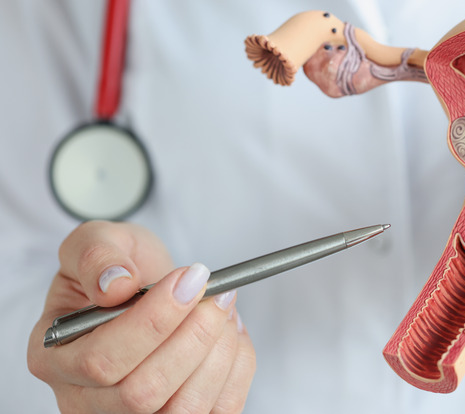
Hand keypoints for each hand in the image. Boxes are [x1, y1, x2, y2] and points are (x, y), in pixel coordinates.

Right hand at [27, 221, 255, 413]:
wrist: (147, 289)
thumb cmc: (122, 270)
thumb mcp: (100, 241)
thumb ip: (96, 254)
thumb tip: (115, 284)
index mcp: (54, 358)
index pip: (100, 362)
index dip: (153, 321)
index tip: (190, 279)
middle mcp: (85, 401)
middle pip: (142, 393)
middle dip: (193, 338)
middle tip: (217, 295)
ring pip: (183, 409)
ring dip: (218, 354)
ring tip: (224, 309)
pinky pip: (217, 411)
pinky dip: (236, 370)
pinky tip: (231, 333)